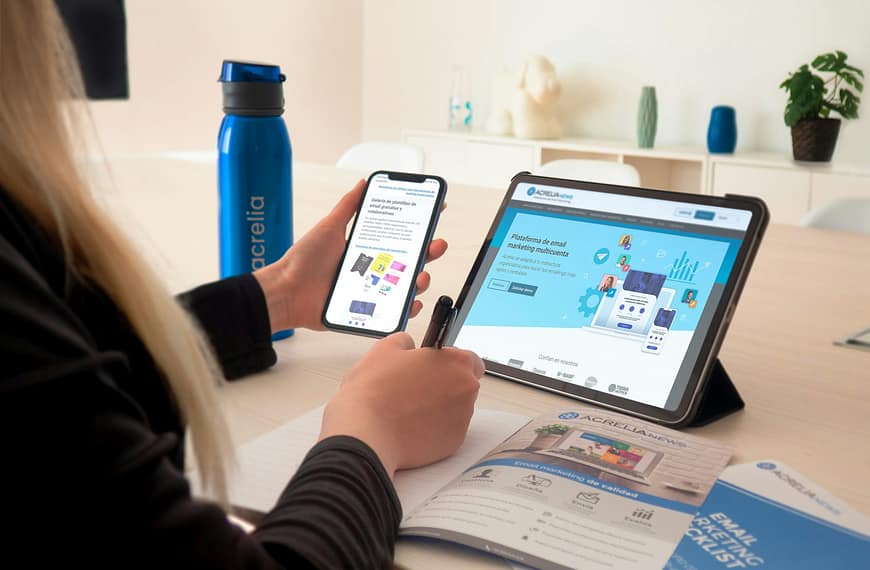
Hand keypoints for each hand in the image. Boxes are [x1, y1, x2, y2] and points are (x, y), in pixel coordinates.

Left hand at [253, 180, 447, 331]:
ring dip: (421, 281)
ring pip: (406, 287)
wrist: (286, 291)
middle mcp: (373, 270)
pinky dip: (407, 308)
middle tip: (436, 244)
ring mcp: (372, 291)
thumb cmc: (304, 261)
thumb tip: (363, 183)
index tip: (435, 212)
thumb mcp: (330, 227)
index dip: (420, 227)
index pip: (401, 237)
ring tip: (420, 276)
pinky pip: (394, 311)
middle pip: (411, 261)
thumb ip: (348, 206)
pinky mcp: (368, 312)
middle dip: (429, 252)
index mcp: (367, 249)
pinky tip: (411, 302)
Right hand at [319, 333, 483, 476]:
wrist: (367, 434)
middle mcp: (466, 390)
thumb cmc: (375, 392)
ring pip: (455, 409)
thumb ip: (405, 342)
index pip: (469, 359)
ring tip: (408, 409)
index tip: (433, 367)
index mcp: (456, 362)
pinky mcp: (453, 443)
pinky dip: (433, 428)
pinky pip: (447, 431)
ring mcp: (462, 418)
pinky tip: (410, 426)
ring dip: (439, 407)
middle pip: (463, 384)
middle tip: (415, 388)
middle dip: (444, 385)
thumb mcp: (384, 349)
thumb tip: (408, 346)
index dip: (449, 362)